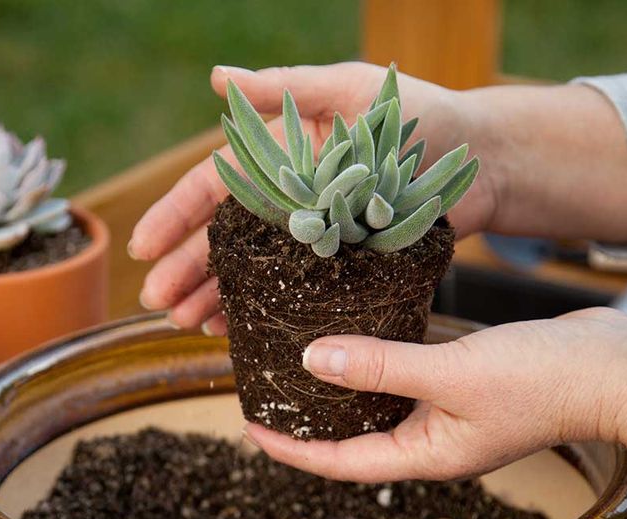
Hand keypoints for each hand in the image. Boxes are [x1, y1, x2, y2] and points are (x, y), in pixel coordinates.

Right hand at [129, 63, 495, 334]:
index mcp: (282, 156)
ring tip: (185, 324)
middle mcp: (290, 198)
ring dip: (214, 297)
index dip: (174, 216)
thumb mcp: (350, 90)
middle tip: (158, 303)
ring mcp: (314, 237)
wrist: (485, 159)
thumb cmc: (419, 113)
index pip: (214, 186)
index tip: (141, 248)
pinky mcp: (343, 269)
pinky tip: (233, 331)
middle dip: (185, 270)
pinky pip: (293, 296)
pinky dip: (260, 312)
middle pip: (224, 238)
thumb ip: (286, 87)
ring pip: (251, 272)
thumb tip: (218, 78)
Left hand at [243, 308, 626, 482]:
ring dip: (346, 383)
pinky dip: (384, 357)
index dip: (292, 449)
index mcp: (425, 455)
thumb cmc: (545, 381)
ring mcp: (454, 412)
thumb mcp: (450, 373)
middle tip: (269, 387)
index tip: (250, 428)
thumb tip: (312, 360)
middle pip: (356, 435)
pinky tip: (366, 328)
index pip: (340, 463)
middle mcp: (434, 441)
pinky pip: (412, 374)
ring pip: (383, 402)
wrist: (621, 368)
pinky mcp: (471, 381)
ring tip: (303, 355)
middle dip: (312, 417)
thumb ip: (380, 367)